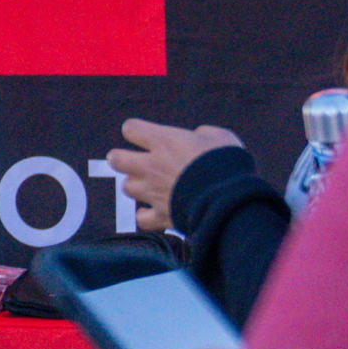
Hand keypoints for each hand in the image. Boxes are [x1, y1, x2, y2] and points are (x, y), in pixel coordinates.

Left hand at [105, 119, 242, 232]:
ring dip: (137, 186)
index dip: (136, 130)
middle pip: (116, 159)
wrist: (230, 198)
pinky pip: (142, 219)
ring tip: (150, 186)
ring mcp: (153, 192)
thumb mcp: (218, 136)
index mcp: (164, 141)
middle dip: (121, 159)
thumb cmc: (227, 161)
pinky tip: (153, 212)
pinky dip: (146, 216)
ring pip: (127, 188)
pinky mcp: (161, 215)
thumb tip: (197, 138)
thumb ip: (201, 135)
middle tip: (133, 160)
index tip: (145, 135)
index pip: (131, 129)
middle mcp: (151, 165)